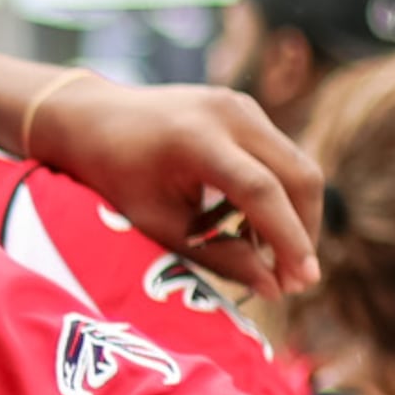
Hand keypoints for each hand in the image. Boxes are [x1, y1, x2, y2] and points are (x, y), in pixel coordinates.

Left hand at [26, 77, 320, 297]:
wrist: (93, 119)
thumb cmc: (115, 176)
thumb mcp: (156, 222)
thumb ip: (216, 254)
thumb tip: (272, 288)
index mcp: (197, 139)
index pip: (261, 191)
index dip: (288, 239)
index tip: (302, 282)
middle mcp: (229, 114)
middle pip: (296, 175)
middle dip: (302, 231)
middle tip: (294, 280)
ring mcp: (242, 106)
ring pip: (295, 166)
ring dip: (291, 215)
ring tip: (263, 257)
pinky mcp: (246, 109)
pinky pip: (277, 156)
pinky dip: (274, 194)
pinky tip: (246, 227)